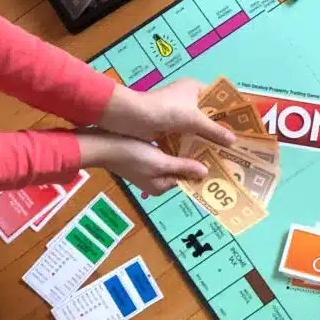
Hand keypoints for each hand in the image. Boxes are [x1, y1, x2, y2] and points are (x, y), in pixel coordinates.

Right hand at [78, 130, 210, 195]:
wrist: (102, 144)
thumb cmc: (132, 155)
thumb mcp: (160, 162)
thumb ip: (182, 167)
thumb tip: (205, 174)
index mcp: (161, 186)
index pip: (188, 179)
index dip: (202, 168)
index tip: (218, 156)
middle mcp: (157, 181)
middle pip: (182, 169)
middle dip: (195, 158)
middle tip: (214, 144)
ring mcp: (150, 169)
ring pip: (174, 160)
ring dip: (186, 150)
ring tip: (203, 137)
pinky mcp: (145, 157)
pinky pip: (165, 153)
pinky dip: (174, 145)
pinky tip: (184, 133)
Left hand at [98, 78, 234, 146]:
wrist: (131, 118)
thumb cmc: (165, 110)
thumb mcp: (193, 120)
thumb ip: (214, 130)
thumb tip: (233, 141)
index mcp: (195, 88)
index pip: (218, 98)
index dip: (230, 111)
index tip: (243, 125)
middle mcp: (187, 99)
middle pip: (209, 115)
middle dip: (220, 128)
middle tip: (236, 143)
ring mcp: (177, 113)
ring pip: (198, 127)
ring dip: (207, 139)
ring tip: (224, 153)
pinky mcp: (169, 126)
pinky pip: (187, 136)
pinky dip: (195, 144)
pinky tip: (206, 156)